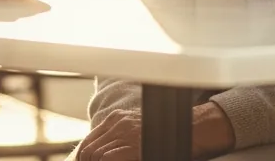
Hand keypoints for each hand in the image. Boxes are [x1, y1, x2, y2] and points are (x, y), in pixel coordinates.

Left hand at [77, 102, 234, 159]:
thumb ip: (120, 137)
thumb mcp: (138, 131)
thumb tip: (101, 154)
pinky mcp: (131, 146)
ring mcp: (125, 134)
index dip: (84, 156)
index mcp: (118, 118)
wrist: (190, 130)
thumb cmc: (166, 135)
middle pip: (89, 148)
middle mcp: (118, 123)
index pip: (89, 140)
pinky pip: (105, 158)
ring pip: (95, 154)